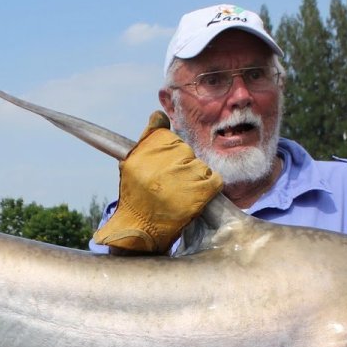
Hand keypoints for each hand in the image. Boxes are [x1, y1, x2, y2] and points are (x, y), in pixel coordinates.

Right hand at [92, 111, 222, 253]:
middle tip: (171, 183)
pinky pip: (213, 179)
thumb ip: (148, 138)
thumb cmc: (137, 198)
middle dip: (181, 164)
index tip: (163, 165)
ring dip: (194, 176)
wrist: (140, 231)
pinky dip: (208, 186)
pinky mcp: (197, 194)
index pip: (167, 137)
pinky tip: (196, 195)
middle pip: (184, 150)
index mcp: (142, 155)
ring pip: (199, 164)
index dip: (168, 151)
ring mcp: (180, 180)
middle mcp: (160, 166)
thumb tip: (157, 114)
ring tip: (180, 192)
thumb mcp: (132, 165)